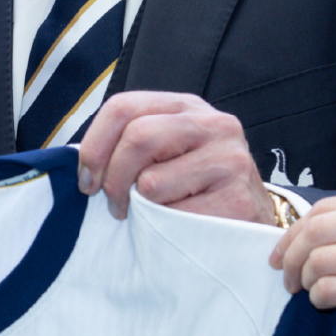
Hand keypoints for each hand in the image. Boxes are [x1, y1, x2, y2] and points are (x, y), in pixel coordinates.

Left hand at [74, 91, 272, 224]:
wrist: (252, 221)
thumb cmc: (195, 188)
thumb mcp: (166, 153)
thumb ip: (131, 145)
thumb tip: (83, 165)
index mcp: (186, 107)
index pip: (123, 107)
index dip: (94, 146)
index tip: (87, 181)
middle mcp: (213, 124)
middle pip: (137, 138)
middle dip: (113, 180)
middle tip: (116, 206)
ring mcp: (230, 159)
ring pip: (152, 182)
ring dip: (141, 209)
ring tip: (151, 216)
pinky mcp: (237, 198)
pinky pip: (175, 216)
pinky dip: (165, 229)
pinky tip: (178, 227)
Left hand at [268, 185, 335, 335]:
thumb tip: (305, 234)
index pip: (328, 207)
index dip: (295, 230)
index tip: (282, 251)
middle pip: (319, 230)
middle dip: (292, 255)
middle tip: (288, 276)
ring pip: (323, 260)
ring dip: (306, 280)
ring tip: (310, 291)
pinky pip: (335, 289)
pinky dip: (320, 298)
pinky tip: (327, 303)